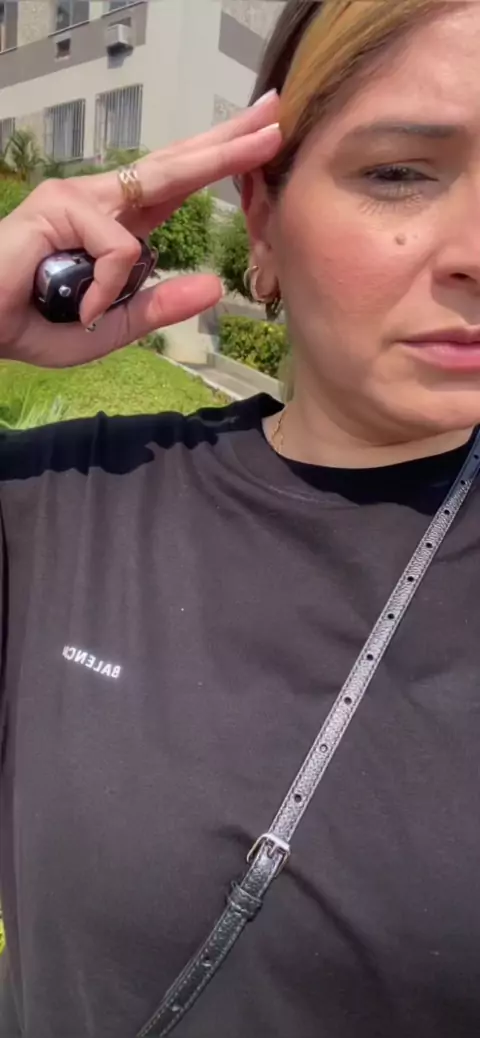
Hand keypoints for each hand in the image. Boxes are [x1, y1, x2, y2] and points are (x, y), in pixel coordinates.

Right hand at [0, 92, 279, 366]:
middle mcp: (101, 201)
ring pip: (158, 182)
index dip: (216, 159)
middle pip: (175, 163)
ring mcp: (79, 198)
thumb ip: (157, 308)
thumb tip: (214, 286)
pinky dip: (108, 288)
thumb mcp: (110, 327)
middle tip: (276, 110)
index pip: (176, 184)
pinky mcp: (59, 207)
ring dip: (214, 160)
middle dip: (227, 138)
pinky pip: (117, 249)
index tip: (258, 137)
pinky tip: (84, 309)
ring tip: (258, 145)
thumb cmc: (33, 323)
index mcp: (117, 226)